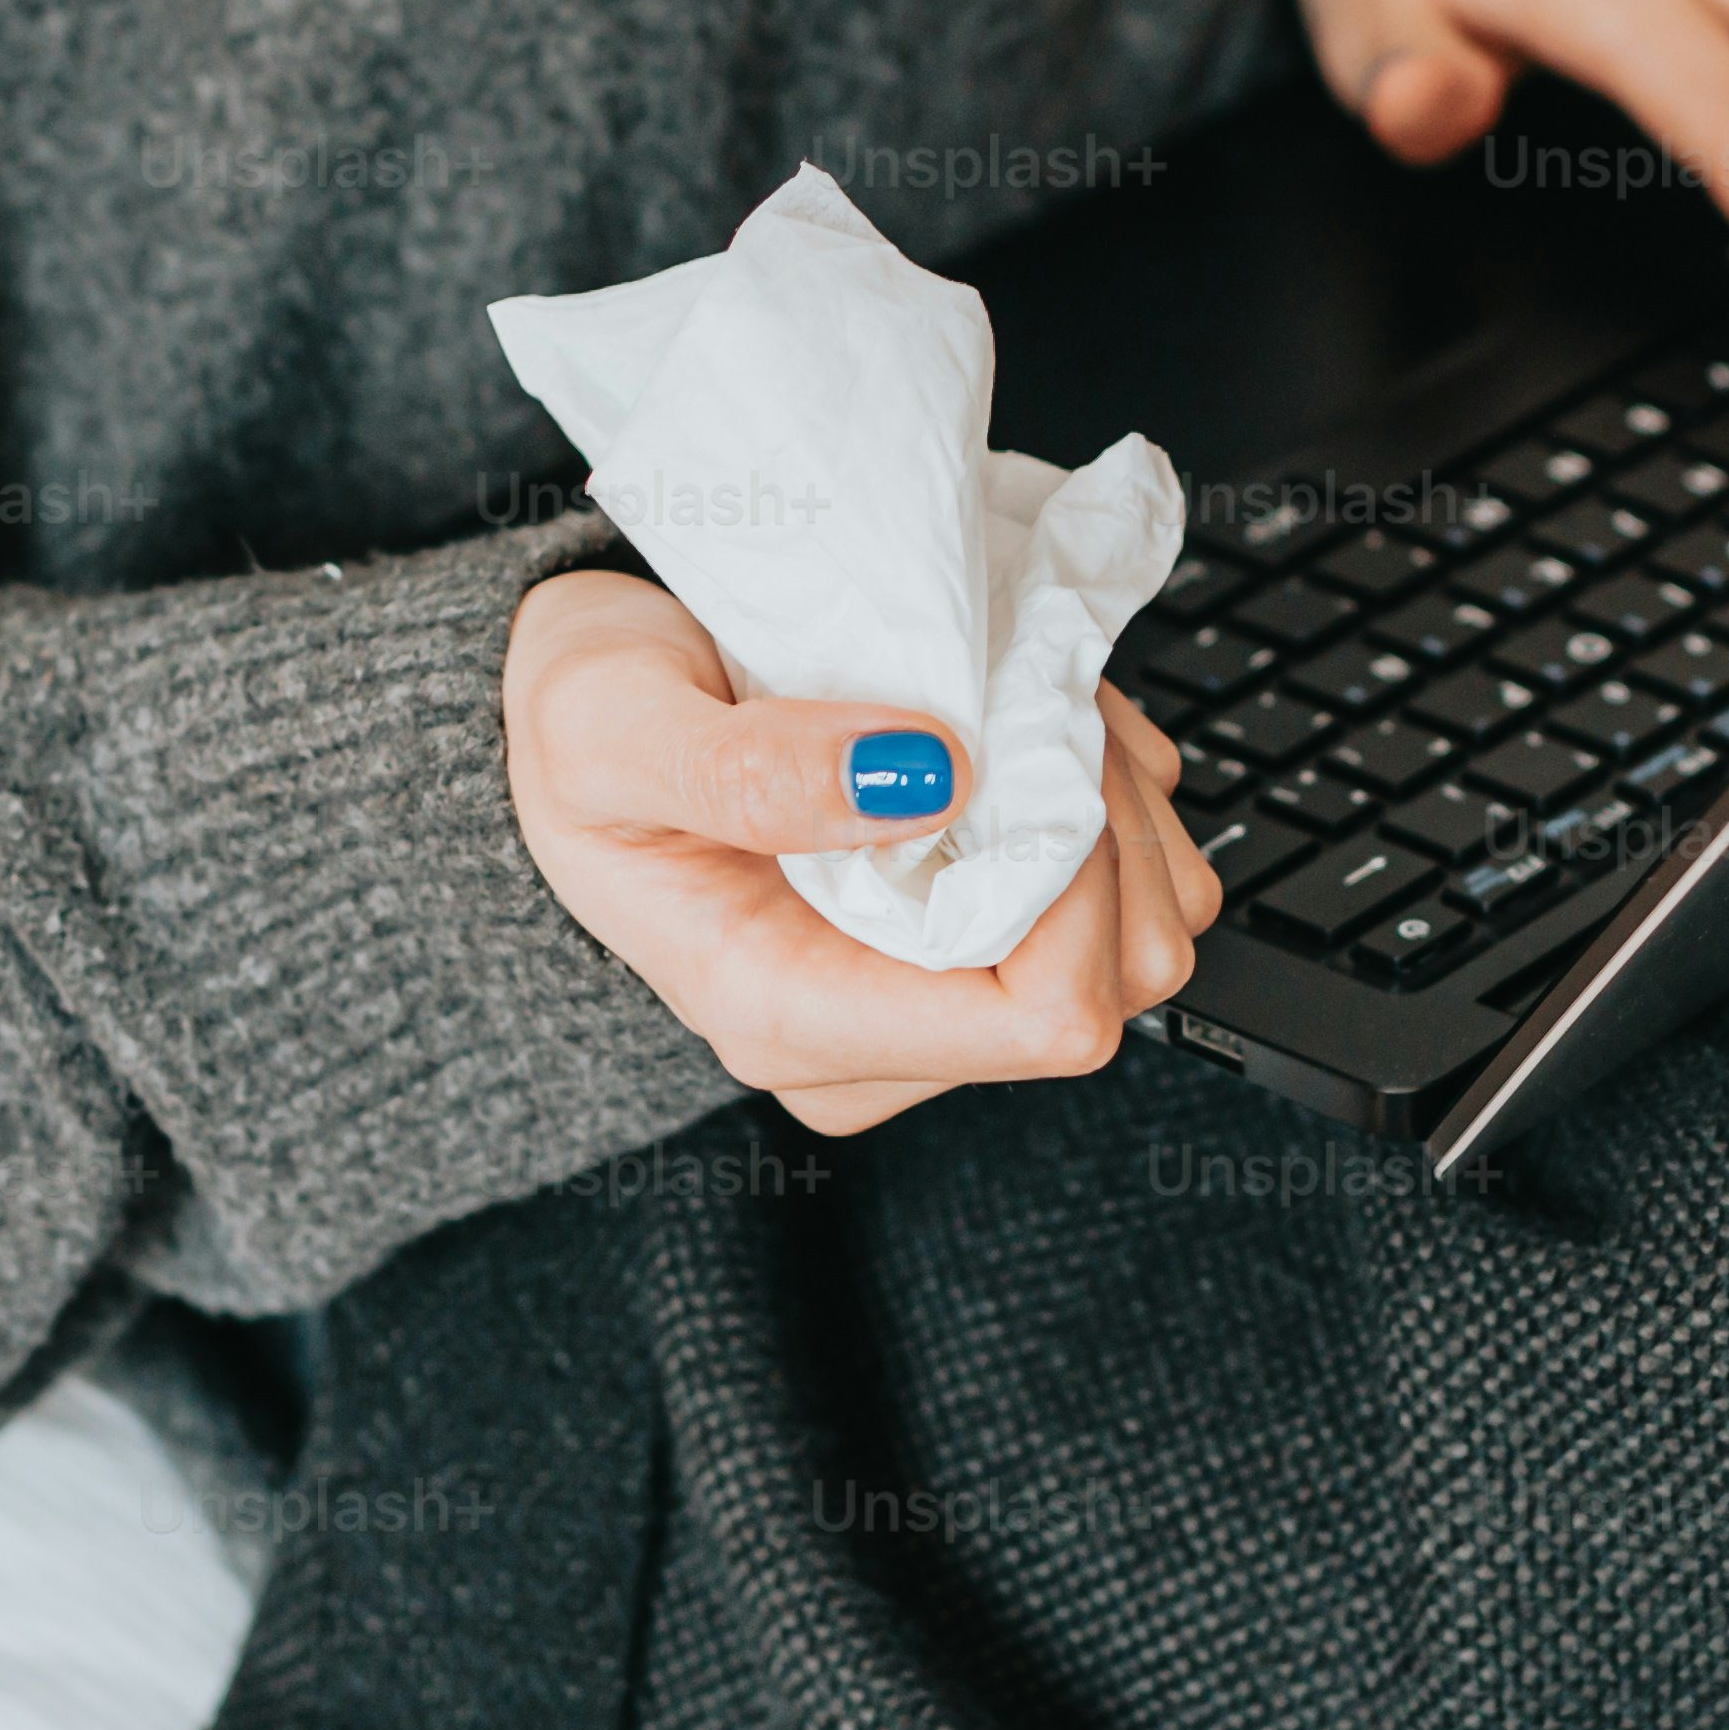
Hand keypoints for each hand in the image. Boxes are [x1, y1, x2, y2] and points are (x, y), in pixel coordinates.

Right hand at [504, 569, 1222, 1136]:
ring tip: (1018, 701)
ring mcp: (945, 989)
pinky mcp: (988, 934)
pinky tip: (1020, 722)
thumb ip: (747, 767)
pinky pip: (1136, 873)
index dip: (1084, 881)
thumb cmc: (576, 733)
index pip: (1045, 1020)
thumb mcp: (608, 728)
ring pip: (1152, 924)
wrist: (576, 722)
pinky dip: (1110, 782)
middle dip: (1110, 819)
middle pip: (1122, 975)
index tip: (1031, 751)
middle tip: (1026, 697)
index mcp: (795, 1016)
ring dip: (1119, 794)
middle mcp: (888, 1032)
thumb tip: (925, 778)